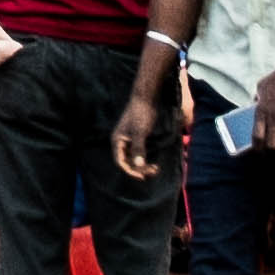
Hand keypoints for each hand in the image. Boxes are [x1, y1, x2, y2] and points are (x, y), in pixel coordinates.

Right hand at [110, 72, 170, 191]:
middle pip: (128, 161)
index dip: (130, 171)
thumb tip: (139, 166)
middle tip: (154, 171)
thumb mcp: (140, 132)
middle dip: (140, 168)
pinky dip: (146, 158)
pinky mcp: (137, 136)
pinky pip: (139, 152)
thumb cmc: (141, 113)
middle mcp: (121, 141)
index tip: (142, 176)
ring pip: (134, 158)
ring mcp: (129, 139)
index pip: (120, 162)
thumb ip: (138, 149)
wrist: (146, 98)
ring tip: (156, 168)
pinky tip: (154, 162)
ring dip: (144, 165)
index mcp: (118, 141)